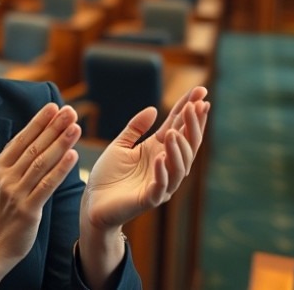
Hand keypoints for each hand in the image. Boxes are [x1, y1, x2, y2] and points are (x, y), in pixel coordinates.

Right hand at [0, 103, 80, 285]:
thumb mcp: (3, 184)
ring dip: (60, 143)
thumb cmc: (3, 214)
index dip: (39, 122)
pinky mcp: (27, 209)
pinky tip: (73, 156)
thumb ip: (16, 164)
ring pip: (41, 162)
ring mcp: (15, 193)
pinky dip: (60, 169)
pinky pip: (46, 185)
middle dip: (53, 127)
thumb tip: (33, 140)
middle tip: (69, 111)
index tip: (54, 106)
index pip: (21, 139)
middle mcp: (4, 177)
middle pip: (33, 147)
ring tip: (76, 127)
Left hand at [81, 86, 209, 229]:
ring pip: (179, 166)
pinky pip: (161, 186)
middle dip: (192, 125)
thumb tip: (153, 109)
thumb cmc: (108, 175)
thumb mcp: (120, 145)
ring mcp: (160, 184)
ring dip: (178, 149)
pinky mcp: (149, 199)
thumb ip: (135, 128)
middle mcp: (165, 167)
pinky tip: (160, 159)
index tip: (200, 91)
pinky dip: (162, 172)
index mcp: (158, 152)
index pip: (178, 127)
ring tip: (172, 132)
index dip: (189, 110)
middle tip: (195, 106)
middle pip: (186, 144)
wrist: (93, 202)